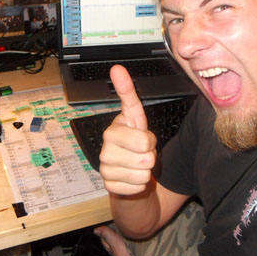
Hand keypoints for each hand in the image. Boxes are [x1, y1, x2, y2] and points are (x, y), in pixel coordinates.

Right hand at [99, 65, 156, 194]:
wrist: (128, 176)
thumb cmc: (134, 146)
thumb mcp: (137, 121)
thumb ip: (129, 97)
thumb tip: (116, 69)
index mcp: (114, 128)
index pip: (131, 114)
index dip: (138, 119)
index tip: (121, 77)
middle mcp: (106, 146)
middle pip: (146, 151)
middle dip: (151, 154)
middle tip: (143, 153)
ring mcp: (105, 167)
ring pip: (143, 172)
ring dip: (146, 171)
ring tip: (137, 165)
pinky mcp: (108, 185)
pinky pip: (137, 186)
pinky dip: (139, 185)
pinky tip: (131, 178)